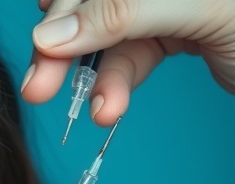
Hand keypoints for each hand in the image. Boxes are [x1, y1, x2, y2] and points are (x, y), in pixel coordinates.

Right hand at [21, 0, 234, 124]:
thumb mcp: (201, 10)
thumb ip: (122, 13)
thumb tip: (50, 32)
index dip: (66, 8)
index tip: (42, 46)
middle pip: (91, 5)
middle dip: (65, 49)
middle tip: (40, 88)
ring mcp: (163, 4)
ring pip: (104, 35)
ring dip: (92, 79)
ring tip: (98, 114)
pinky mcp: (168, 30)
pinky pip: (126, 56)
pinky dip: (115, 86)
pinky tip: (110, 108)